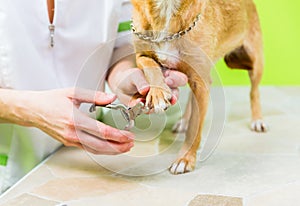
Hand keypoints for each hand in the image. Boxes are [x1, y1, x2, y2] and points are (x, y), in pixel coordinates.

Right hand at [3, 88, 133, 153]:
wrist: (33, 110)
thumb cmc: (52, 100)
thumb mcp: (73, 93)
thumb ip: (94, 96)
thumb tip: (112, 98)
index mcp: (74, 119)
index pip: (101, 131)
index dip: (118, 135)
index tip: (129, 135)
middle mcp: (72, 133)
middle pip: (101, 145)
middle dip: (119, 146)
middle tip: (131, 143)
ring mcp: (70, 140)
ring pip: (95, 150)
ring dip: (112, 150)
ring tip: (125, 147)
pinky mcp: (69, 142)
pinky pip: (88, 148)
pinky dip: (102, 149)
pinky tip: (110, 147)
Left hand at [110, 68, 187, 105]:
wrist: (121, 87)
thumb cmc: (131, 77)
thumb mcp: (134, 75)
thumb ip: (140, 81)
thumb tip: (145, 90)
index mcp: (165, 75)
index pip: (177, 77)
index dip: (177, 79)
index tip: (169, 80)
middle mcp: (165, 88)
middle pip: (176, 92)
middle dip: (174, 95)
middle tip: (170, 96)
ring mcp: (159, 99)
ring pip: (166, 104)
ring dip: (162, 105)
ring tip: (157, 105)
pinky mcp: (151, 108)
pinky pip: (153, 110)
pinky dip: (149, 109)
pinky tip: (145, 107)